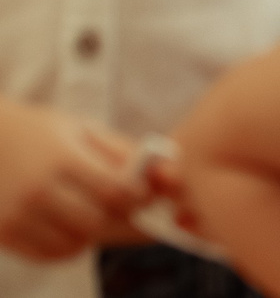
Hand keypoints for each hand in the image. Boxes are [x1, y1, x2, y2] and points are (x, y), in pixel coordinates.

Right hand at [0, 99, 145, 261]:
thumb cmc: (43, 133)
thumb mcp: (83, 128)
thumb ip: (121, 152)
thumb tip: (159, 175)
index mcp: (61, 157)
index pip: (114, 190)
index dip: (138, 197)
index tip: (143, 194)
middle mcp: (37, 189)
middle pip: (96, 221)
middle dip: (118, 216)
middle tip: (124, 206)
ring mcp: (16, 215)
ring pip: (75, 243)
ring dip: (94, 233)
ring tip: (95, 212)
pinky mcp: (4, 233)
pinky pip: (50, 254)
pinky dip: (69, 246)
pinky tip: (71, 225)